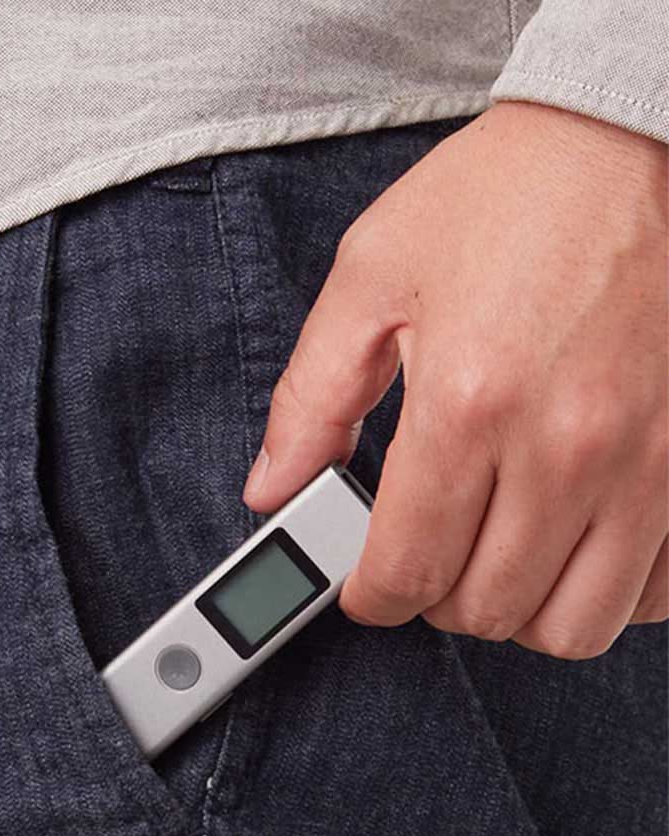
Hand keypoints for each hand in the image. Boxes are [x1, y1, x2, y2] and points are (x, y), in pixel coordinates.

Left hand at [243, 101, 667, 658]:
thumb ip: (309, 400)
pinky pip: (654, 593)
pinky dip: (600, 590)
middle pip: (484, 611)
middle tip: (423, 552)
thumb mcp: (369, 280)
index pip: (406, 571)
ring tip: (492, 554)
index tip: (365, 587)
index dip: (370, 598)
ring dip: (515, 609)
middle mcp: (566, 447)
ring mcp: (647, 463)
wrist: (625, 141)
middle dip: (434, 600)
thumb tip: (272, 489)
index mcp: (469, 402)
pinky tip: (567, 542)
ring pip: (571, 627)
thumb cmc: (499, 201)